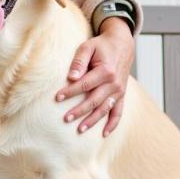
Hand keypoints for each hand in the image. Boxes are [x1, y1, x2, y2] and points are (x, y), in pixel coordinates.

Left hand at [55, 17, 134, 136]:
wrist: (122, 45)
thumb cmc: (101, 46)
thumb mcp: (88, 47)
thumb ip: (79, 61)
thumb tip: (71, 77)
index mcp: (106, 71)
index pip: (84, 85)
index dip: (70, 92)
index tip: (57, 97)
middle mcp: (114, 83)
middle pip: (94, 100)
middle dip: (79, 111)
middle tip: (65, 118)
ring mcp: (119, 91)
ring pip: (105, 109)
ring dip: (92, 120)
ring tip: (79, 129)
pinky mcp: (122, 95)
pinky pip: (118, 112)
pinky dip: (113, 124)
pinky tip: (104, 134)